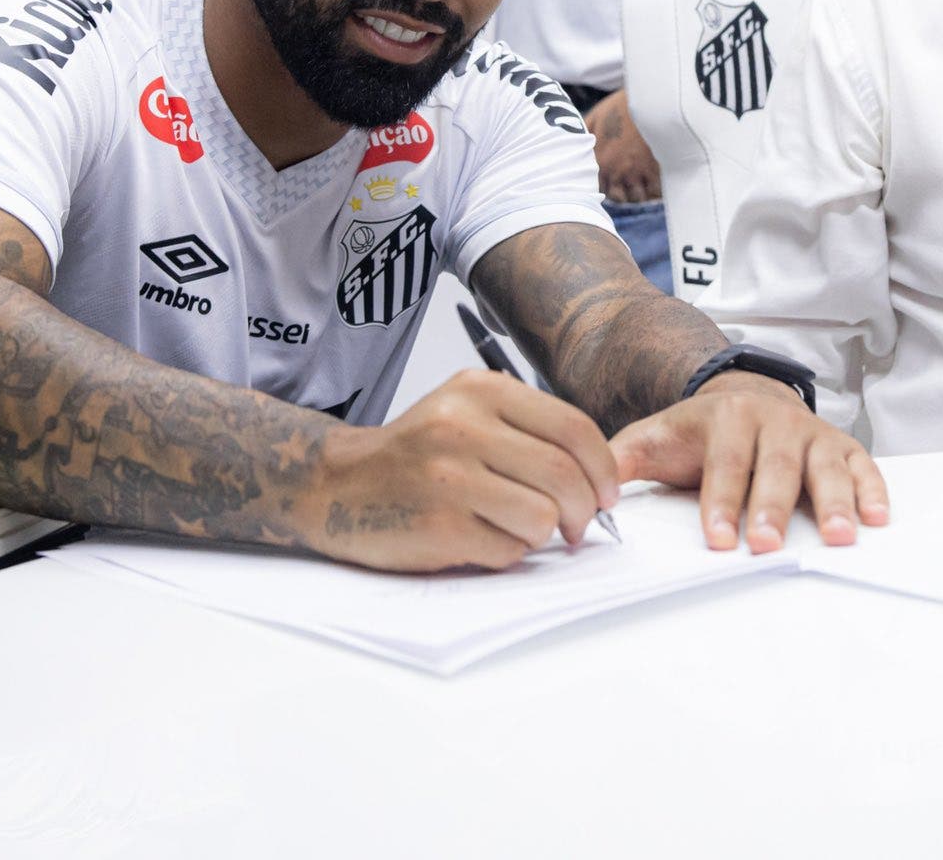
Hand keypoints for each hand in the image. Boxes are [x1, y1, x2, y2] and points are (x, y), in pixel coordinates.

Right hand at [315, 369, 619, 571]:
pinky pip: (508, 549)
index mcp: (480, 391)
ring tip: (521, 529)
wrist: (336, 484)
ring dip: (544, 533)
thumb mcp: (466, 411)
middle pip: (565, 475)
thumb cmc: (414, 454)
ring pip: (543, 516)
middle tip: (579, 525)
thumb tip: (598, 474)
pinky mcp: (438, 525)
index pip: (574, 428)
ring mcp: (448, 477)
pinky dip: (508, 552)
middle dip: (585, 510)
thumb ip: (526, 429)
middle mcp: (464, 427)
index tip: (607, 492)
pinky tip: (483, 538)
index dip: (603, 468)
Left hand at [585, 90, 661, 203]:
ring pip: (638, 197)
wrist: (649, 99)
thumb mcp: (596, 116)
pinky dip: (656, 190)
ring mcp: (636, 172)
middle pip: (618, 197)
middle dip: (624, 192)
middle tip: (630, 183)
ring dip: (641, 192)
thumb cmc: (621, 106)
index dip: (607, 185)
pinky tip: (657, 179)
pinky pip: (655, 192)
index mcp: (599, 160)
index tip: (614, 180)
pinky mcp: (655, 170)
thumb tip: (575, 142)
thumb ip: (585, 134)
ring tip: (644, 182)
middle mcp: (616, 171)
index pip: (598, 188)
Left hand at [610, 372, 888, 552]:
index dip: (722, 503)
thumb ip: (623, 459)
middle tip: (769, 546)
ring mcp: (812, 434)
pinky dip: (872, 490)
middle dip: (772, 507)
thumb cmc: (699, 433)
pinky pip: (863, 466)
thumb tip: (591, 490)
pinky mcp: (842, 446)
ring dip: (834, 502)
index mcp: (727, 418)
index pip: (725, 465)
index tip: (718, 540)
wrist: (744, 396)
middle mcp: (775, 421)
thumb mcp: (656, 437)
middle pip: (775, 468)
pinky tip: (877, 518)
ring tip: (839, 536)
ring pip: (824, 467)